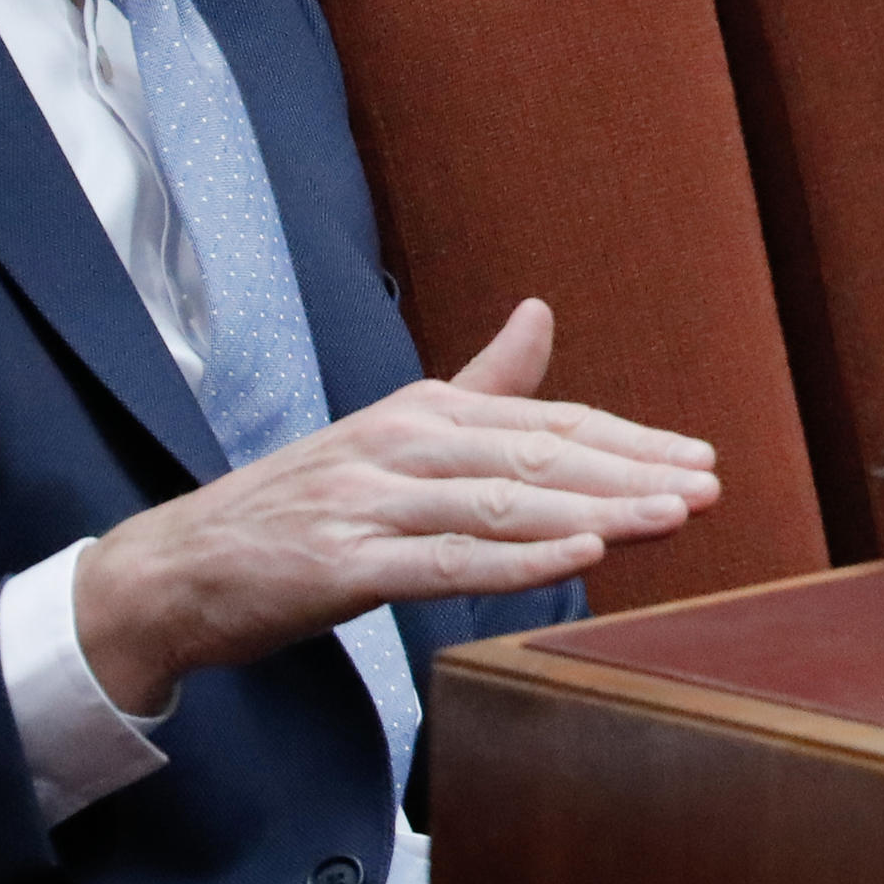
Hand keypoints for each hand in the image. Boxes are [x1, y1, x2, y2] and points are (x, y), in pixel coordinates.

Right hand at [70, 300, 717, 709]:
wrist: (172, 569)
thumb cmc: (296, 508)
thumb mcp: (390, 437)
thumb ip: (477, 385)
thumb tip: (541, 314)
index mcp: (421, 413)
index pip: (547, 423)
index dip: (631, 441)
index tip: (703, 458)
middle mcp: (400, 445)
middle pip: (538, 457)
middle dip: (633, 472)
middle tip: (711, 488)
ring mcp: (368, 503)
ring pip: (503, 505)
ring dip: (596, 512)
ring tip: (671, 518)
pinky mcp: (340, 565)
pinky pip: (443, 563)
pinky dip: (516, 560)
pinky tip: (578, 559)